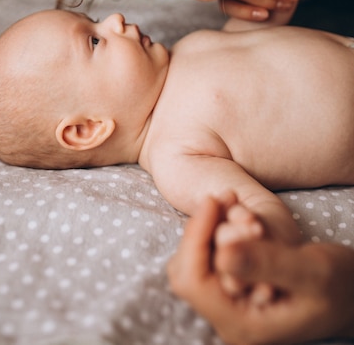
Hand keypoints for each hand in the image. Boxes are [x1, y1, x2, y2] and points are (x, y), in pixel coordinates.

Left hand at [168, 196, 353, 344]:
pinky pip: (209, 256)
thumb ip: (266, 263)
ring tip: (231, 201)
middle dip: (200, 230)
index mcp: (243, 325)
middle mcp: (229, 320)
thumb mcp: (310, 272)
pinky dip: (215, 229)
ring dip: (207, 227)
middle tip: (225, 197)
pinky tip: (234, 212)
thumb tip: (221, 252)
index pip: (194, 282)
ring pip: (193, 262)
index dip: (196, 237)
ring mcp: (228, 305)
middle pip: (185, 272)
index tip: (213, 200)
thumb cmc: (340, 285)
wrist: (352, 293)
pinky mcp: (232, 288)